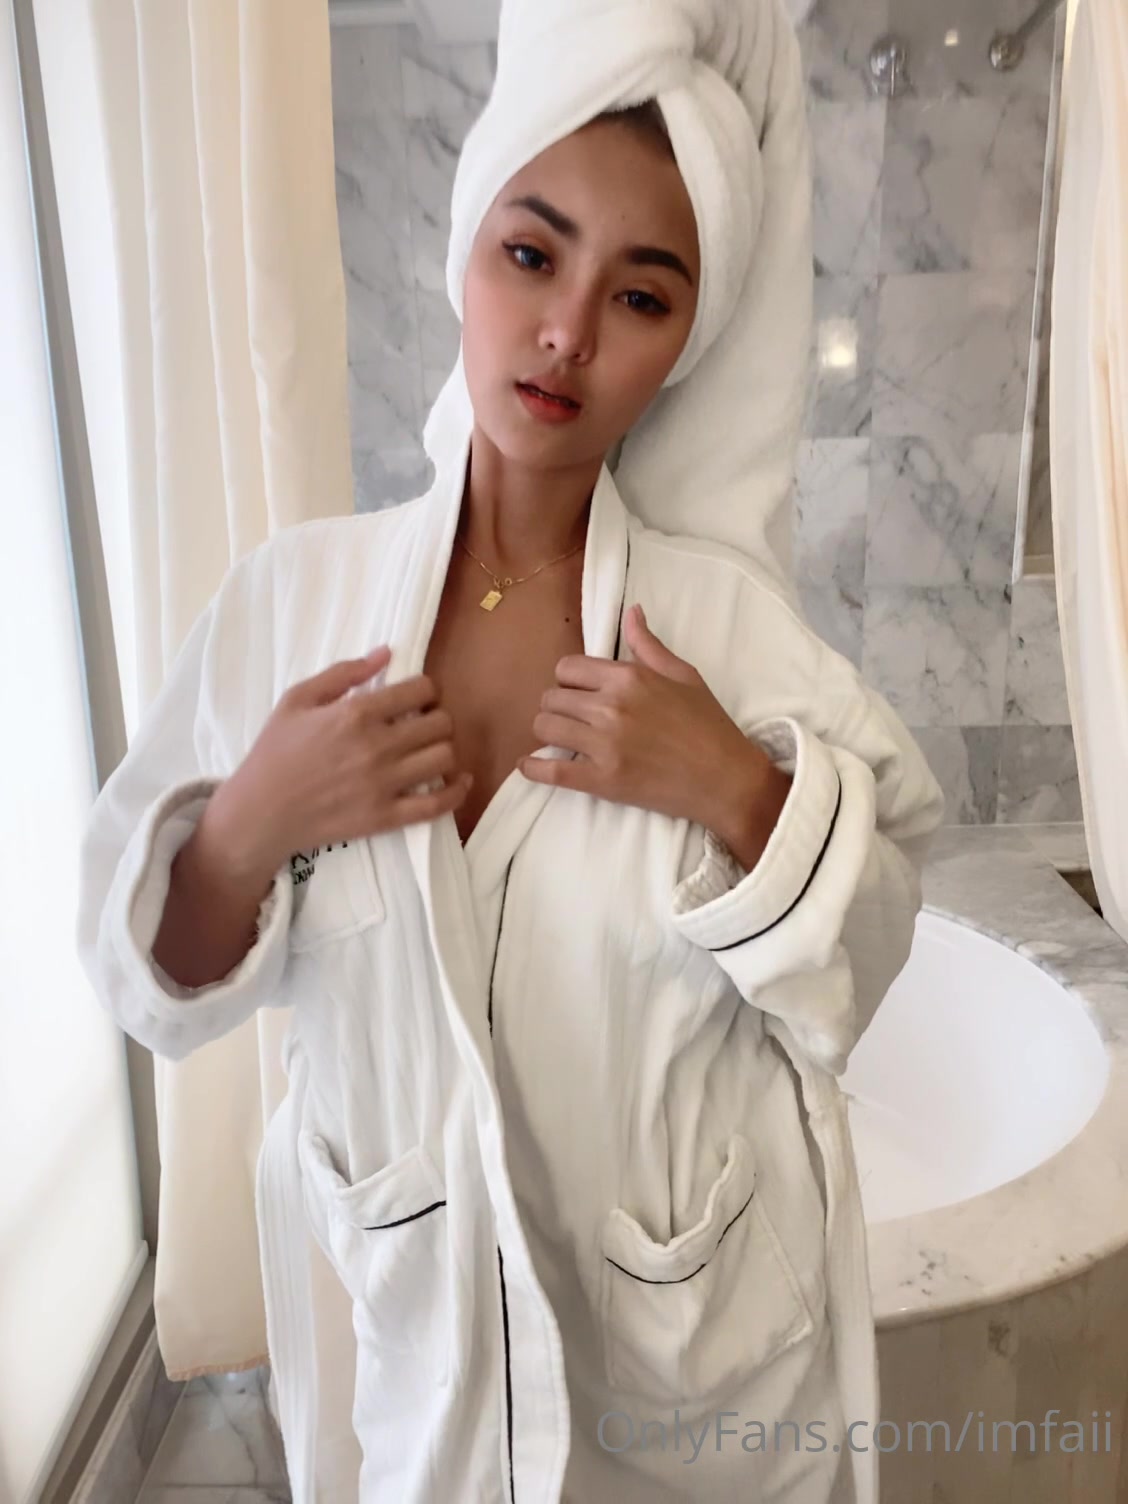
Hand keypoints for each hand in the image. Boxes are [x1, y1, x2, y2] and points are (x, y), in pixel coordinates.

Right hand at [208, 647, 472, 883]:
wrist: (260, 812)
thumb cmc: (275, 752)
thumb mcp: (296, 699)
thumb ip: (343, 673)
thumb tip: (385, 653)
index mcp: (356, 713)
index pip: (420, 690)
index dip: (425, 690)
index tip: (416, 697)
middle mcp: (377, 746)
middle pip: (440, 723)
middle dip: (436, 717)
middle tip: (422, 724)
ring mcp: (384, 784)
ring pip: (445, 757)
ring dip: (444, 749)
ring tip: (430, 749)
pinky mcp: (386, 817)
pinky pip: (438, 804)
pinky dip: (457, 790)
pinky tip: (458, 780)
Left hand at [518, 603, 781, 848]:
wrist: (725, 779)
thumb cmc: (709, 725)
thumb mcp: (684, 676)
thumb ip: (649, 645)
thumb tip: (631, 611)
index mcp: (629, 678)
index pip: (567, 668)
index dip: (568, 681)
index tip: (579, 693)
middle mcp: (611, 707)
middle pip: (551, 698)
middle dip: (557, 707)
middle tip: (570, 719)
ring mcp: (604, 745)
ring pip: (544, 728)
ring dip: (546, 733)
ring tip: (558, 738)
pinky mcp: (601, 781)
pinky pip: (550, 770)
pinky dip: (533, 768)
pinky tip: (529, 765)